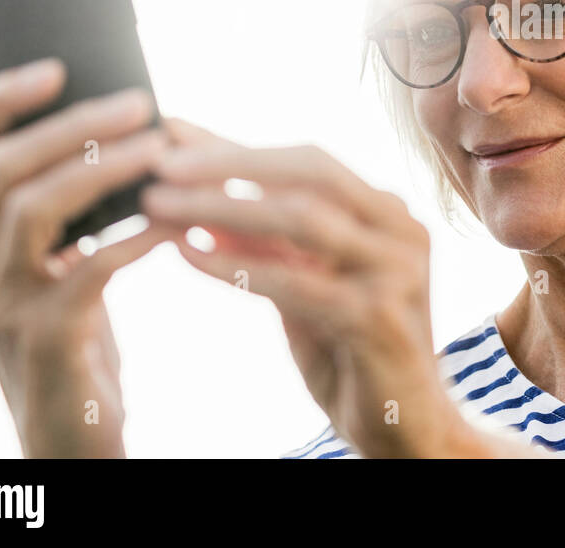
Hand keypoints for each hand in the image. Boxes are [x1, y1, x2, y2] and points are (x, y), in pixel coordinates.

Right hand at [0, 57, 171, 456]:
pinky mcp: (46, 342)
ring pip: (32, 208)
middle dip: (74, 126)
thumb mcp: (59, 274)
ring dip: (104, 169)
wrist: (71, 444)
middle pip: (3, 168)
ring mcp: (2, 307)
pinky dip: (134, 237)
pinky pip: (85, 271)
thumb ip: (70, 218)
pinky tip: (175, 223)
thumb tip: (120, 136)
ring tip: (163, 148)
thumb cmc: (78, 346)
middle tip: (141, 103)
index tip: (55, 66)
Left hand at [141, 119, 520, 456]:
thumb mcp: (303, 287)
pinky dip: (238, 265)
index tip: (172, 134)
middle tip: (160, 161)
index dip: (239, 146)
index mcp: (388, 213)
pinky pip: (298, 282)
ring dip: (223, 206)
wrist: (404, 428)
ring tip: (159, 204)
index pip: (309, 161)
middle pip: (311, 171)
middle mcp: (402, 230)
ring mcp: (398, 272)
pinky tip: (189, 255)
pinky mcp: (381, 318)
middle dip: (231, 161)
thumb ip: (265, 243)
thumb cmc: (350, 354)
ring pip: (304, 219)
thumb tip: (199, 199)